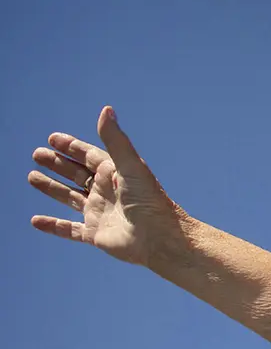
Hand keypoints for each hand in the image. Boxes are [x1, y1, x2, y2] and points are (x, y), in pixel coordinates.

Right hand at [29, 106, 186, 267]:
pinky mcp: (95, 234)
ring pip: (70, 198)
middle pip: (78, 174)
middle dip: (58, 164)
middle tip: (37, 154)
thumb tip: (106, 109)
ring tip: (31, 177)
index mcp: (116, 174)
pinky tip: (36, 221)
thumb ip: (116, 140)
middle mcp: (107, 192)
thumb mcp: (131, 166)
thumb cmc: (150, 201)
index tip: (52, 138)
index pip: (90, 156)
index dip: (72, 147)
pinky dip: (53, 226)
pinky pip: (69, 230)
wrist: (160, 239)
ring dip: (52, 188)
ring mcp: (100, 213)